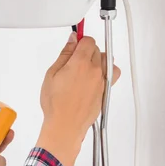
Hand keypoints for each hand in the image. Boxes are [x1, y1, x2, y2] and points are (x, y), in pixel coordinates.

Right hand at [36, 33, 120, 165]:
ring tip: (84, 68)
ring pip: (107, 60)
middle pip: (97, 49)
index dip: (80, 41)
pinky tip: (95, 76)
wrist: (65, 125)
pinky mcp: (106, 91)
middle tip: (73, 60)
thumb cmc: (56, 104)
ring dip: (97, 59)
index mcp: (80, 63)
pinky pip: (112, 73)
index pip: (88, 40)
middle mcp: (95, 70)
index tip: (74, 44)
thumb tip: (72, 40)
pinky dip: (106, 71)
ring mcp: (103, 81)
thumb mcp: (52, 74)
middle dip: (86, 51)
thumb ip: (64, 54)